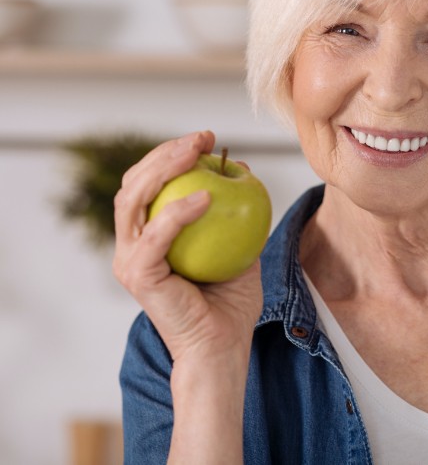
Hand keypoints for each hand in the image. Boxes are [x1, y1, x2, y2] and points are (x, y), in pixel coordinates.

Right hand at [113, 131, 262, 363]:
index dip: (171, 154)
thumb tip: (241, 167)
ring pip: (132, 200)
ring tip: (196, 152)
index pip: (148, 183)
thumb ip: (234, 208)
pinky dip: (178, 212)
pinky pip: (155, 236)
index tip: (206, 139)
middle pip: (134, 184)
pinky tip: (207, 197)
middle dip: (165, 152)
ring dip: (163, 169)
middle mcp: (131, 243)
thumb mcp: (238, 243)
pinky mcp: (138, 276)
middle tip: (201, 138)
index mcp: (148, 235)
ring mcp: (129, 259)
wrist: (223, 345)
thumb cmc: (229, 299)